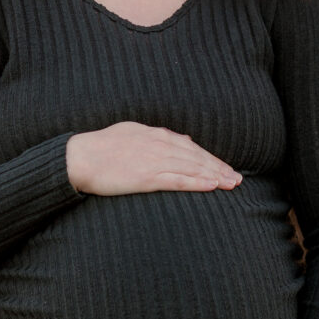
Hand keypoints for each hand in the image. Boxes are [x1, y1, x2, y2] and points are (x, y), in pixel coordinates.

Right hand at [66, 122, 242, 195]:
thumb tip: (181, 138)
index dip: (210, 158)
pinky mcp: (147, 177)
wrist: (81, 157)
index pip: (191, 147)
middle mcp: (159, 145)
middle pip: (197, 157)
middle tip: (238, 178)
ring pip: (192, 168)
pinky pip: (177, 180)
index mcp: (156, 135)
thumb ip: (157, 135)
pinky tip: (212, 186)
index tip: (225, 167)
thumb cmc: (102, 146)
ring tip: (232, 184)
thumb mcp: (132, 132)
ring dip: (215, 176)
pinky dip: (197, 183)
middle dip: (219, 168)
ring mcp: (154, 161)